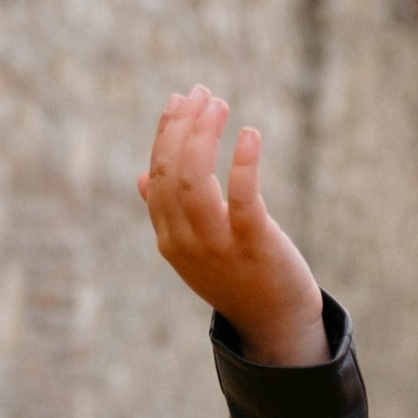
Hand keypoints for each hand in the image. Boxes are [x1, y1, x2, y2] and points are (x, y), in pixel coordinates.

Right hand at [138, 87, 325, 365]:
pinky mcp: (255, 246)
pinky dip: (243, 163)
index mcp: (168, 238)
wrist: (275, 324)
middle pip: (172, 173)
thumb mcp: (196, 247)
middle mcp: (186, 242)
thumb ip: (170, 213)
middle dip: (183, 126)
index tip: (181, 100)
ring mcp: (218, 246)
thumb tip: (142, 177)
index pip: (157, 176)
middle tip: (204, 93)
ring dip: (205, 135)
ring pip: (195, 181)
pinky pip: (242, 198)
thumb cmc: (238, 277)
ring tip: (220, 104)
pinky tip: (249, 135)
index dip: (166, 134)